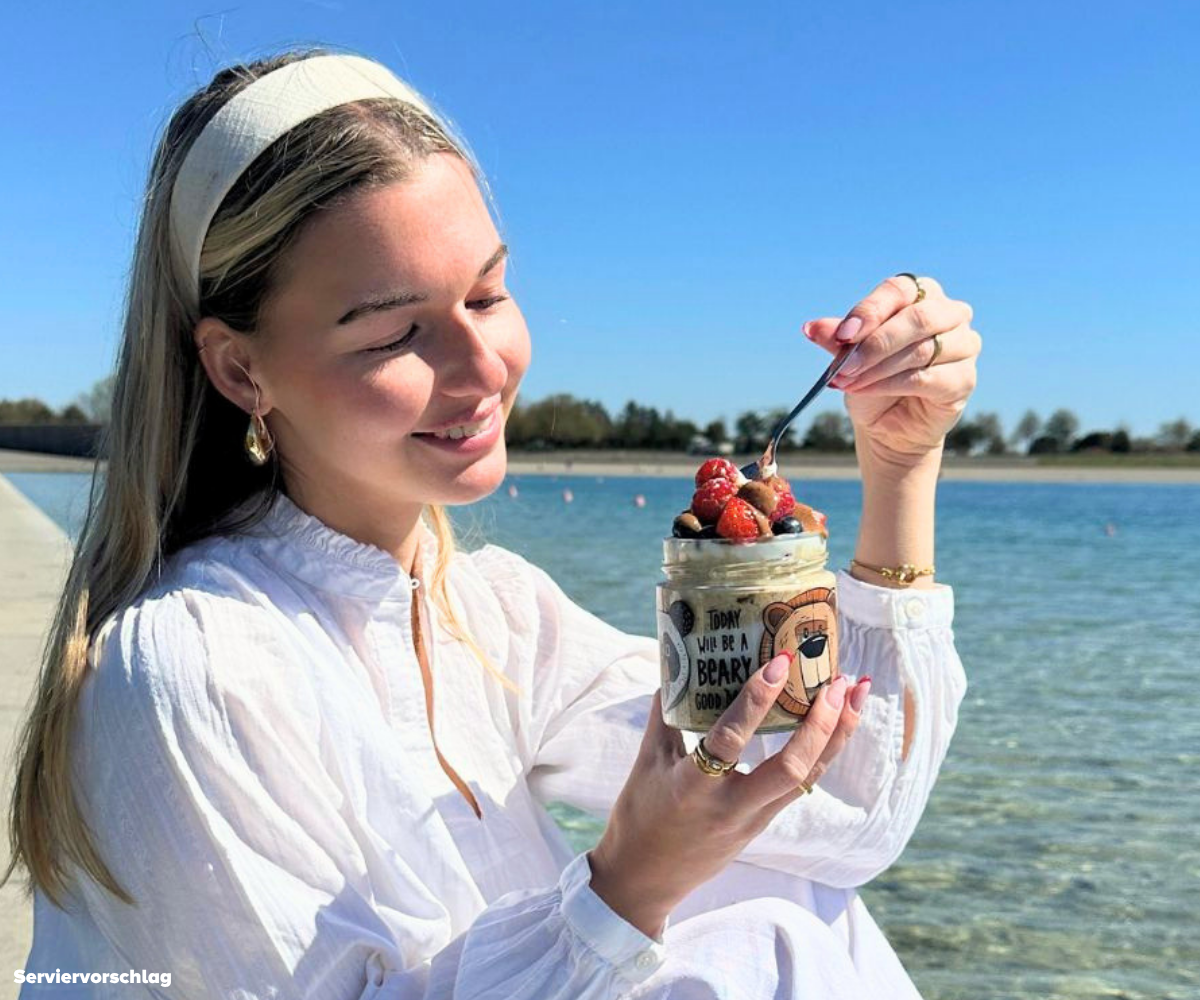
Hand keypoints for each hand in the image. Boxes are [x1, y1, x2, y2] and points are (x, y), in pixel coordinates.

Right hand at [587, 654, 869, 938]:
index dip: (757, 701)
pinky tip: (836, 723)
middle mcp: (731, 807)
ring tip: (855, 693)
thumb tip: (676, 667)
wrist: (646, 879)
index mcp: (692, 788)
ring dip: (836, 734)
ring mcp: (753, 819)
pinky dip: (821, 751)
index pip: (730, 740)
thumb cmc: (640, 816)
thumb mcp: (647, 763)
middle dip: (822, 723)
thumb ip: (665, 714)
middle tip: (838, 681)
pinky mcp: (763, 824)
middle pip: (792, 768)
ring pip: (808, 777)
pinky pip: (801, 784)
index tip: (780, 663)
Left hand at [803, 275, 980, 466]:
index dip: (869, 310)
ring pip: (922, 350)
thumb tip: (811, 327)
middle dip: (875, 342)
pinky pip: (926, 378)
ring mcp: (964, 346)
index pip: (899, 290)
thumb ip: (838, 339)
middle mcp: (951, 314)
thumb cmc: (873, 379)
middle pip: (918, 318)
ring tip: (847, 380)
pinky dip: (890, 384)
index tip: (842, 334)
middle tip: (843, 364)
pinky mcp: (964, 380)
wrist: (889, 425)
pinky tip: (865, 390)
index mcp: (923, 294)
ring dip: (878, 367)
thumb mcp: (850, 355)